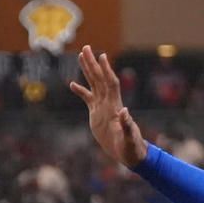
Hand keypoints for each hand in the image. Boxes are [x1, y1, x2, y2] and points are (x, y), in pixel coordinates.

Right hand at [69, 46, 147, 168]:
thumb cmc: (131, 148)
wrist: (129, 155)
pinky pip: (87, 98)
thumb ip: (127, 126)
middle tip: (86, 48)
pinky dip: (80, 91)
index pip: (110, 83)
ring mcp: (102, 107)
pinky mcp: (97, 114)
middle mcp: (109, 103)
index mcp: (115, 106)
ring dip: (88, 70)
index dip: (106, 70)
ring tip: (81, 56)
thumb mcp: (129, 138)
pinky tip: (72, 83)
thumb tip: (124, 111)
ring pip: (94, 84)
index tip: (102, 56)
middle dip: (93, 63)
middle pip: (100, 79)